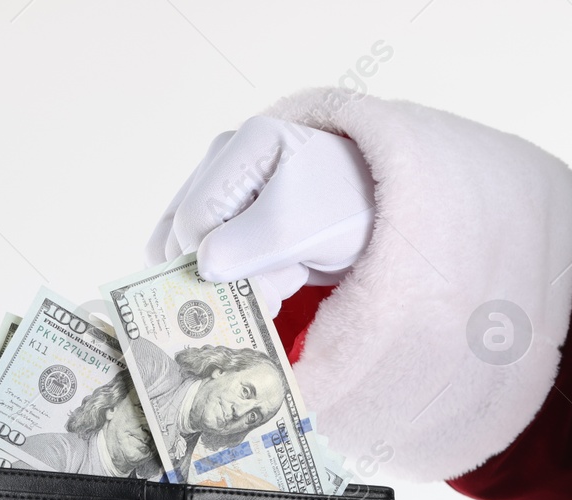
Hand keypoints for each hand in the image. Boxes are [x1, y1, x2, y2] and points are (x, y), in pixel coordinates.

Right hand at [144, 115, 374, 314]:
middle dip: (231, 274)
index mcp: (244, 145)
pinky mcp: (231, 217)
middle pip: (184, 238)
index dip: (216, 265)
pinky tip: (281, 277)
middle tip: (289, 277)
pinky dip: (240, 282)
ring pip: (192, 254)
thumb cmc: (351, 211)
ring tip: (290, 273)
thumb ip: (249, 246)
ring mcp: (225, 188)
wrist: (387, 215)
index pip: (192, 221)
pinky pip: (208, 260)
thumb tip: (201, 265)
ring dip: (239, 281)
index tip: (273, 281)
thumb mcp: (302, 229)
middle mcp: (226, 160)